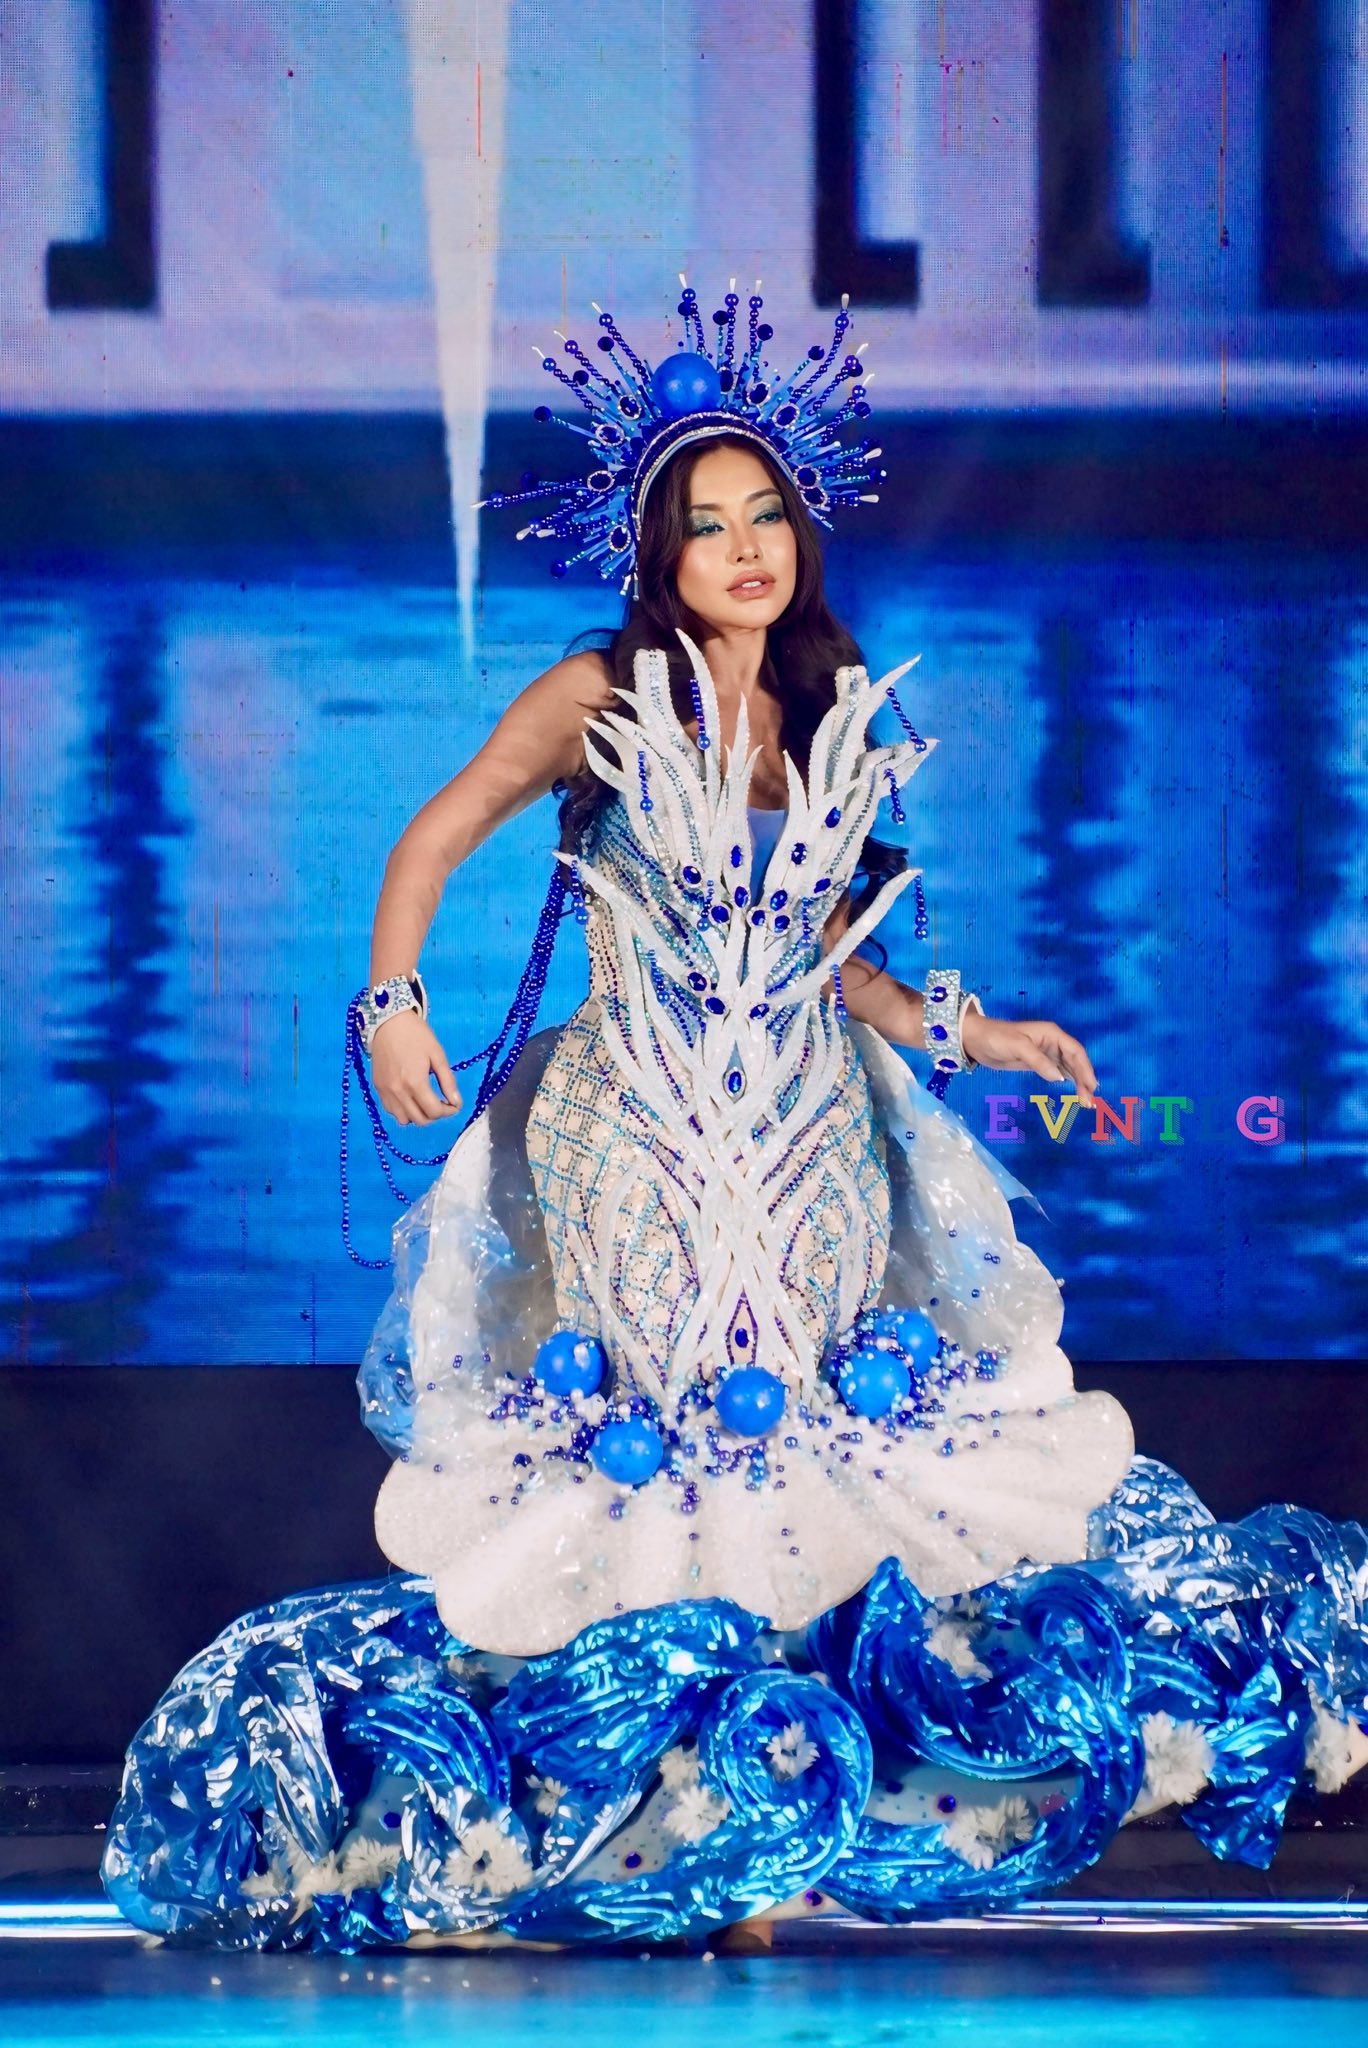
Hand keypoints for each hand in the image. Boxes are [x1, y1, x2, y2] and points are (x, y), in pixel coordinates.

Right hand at [370, 1010, 462, 1125]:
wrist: (388, 1022)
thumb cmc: (416, 1035)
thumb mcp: (438, 1055)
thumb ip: (448, 1081)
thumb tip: (456, 1102)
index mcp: (415, 1082)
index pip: (434, 1112)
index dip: (449, 1111)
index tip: (455, 1104)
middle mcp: (398, 1091)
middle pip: (420, 1120)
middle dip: (435, 1115)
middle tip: (442, 1103)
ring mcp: (385, 1091)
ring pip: (404, 1119)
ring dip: (418, 1115)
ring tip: (425, 1101)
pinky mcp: (378, 1088)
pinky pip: (391, 1110)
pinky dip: (403, 1110)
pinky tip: (411, 1097)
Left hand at [959, 1009, 1098, 1108]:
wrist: (976, 1040)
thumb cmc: (997, 1038)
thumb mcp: (1018, 1047)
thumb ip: (1039, 1061)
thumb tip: (1059, 1079)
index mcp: (1052, 1034)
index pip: (1076, 1051)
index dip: (1086, 1068)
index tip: (1092, 1086)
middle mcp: (1053, 1042)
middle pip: (1075, 1061)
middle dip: (1084, 1079)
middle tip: (1089, 1101)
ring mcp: (1046, 1053)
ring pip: (1069, 1068)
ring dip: (1078, 1083)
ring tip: (1085, 1101)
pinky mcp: (1038, 1063)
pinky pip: (1058, 1072)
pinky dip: (1067, 1082)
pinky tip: (1073, 1092)